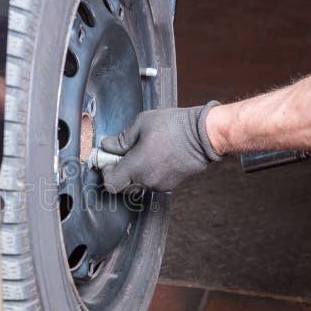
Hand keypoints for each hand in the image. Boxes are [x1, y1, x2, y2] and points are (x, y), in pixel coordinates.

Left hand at [100, 101, 223, 192]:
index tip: (108, 160)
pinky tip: (155, 157)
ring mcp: (160, 185)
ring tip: (143, 153)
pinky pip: (152, 183)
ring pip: (138, 185)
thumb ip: (121, 139)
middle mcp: (147, 181)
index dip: (106, 173)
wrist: (204, 135)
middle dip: (119, 173)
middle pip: (123, 187)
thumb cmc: (174, 126)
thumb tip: (107, 146)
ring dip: (135, 173)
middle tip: (122, 155)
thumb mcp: (142, 124)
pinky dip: (148, 173)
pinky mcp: (171, 185)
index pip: (111, 184)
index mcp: (136, 167)